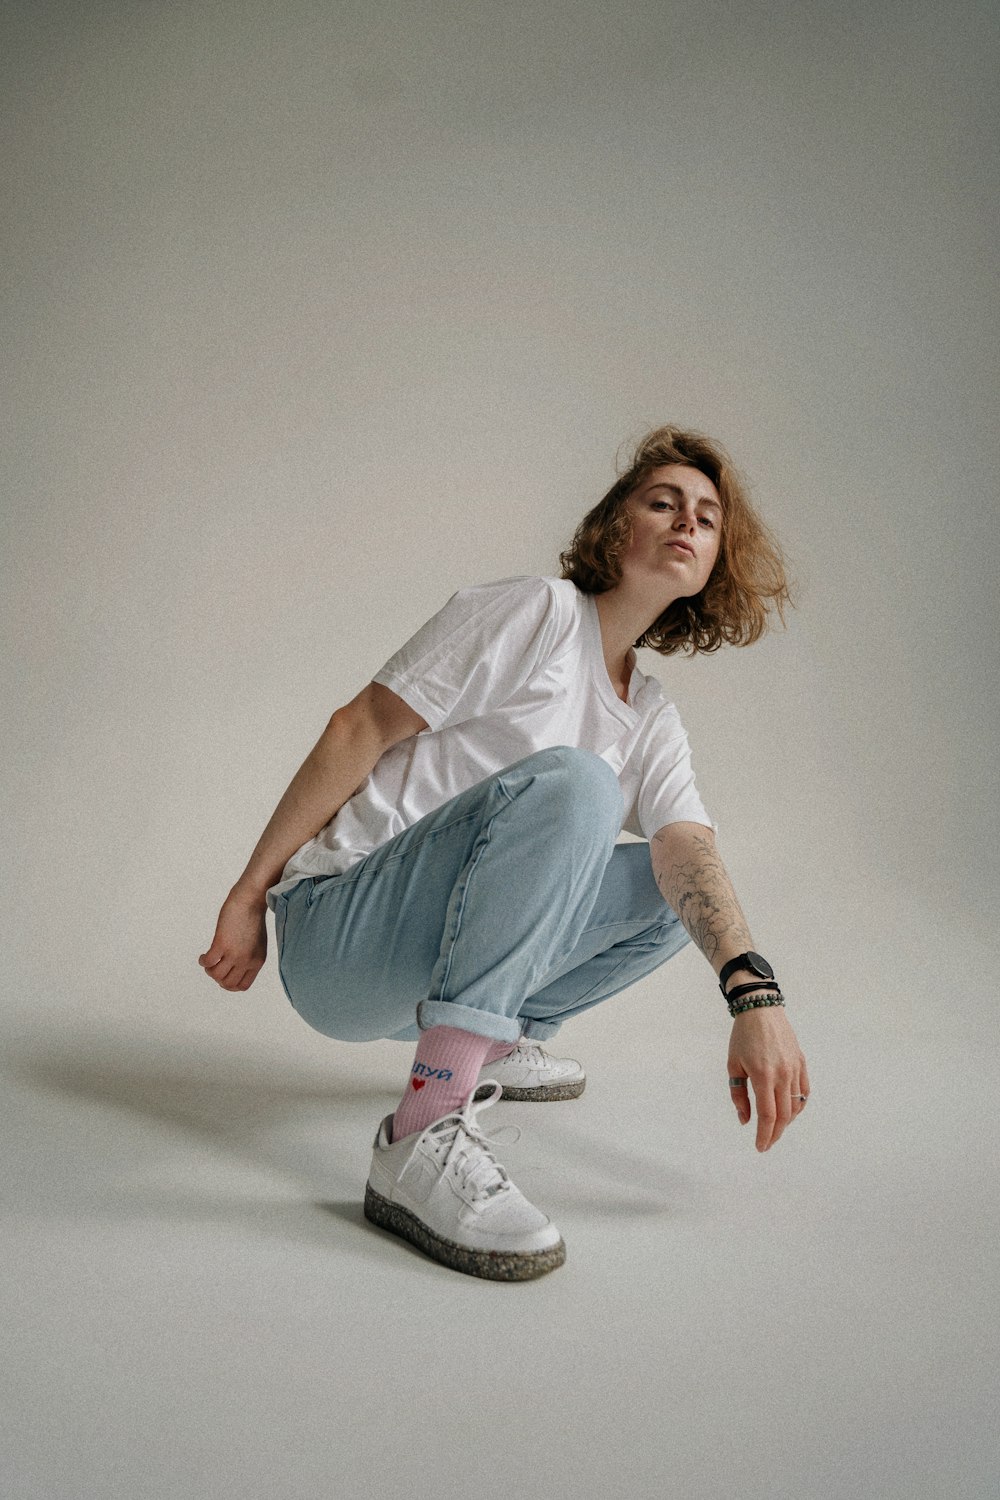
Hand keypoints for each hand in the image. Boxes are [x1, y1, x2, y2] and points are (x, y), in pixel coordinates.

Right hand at [198, 891, 267, 991]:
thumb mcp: (257, 944)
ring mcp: (235, 953)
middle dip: (218, 978)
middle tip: (214, 968)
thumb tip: (234, 967)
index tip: (224, 977)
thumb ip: (249, 957)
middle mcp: (247, 960)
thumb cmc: (252, 918)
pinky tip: (203, 956)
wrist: (250, 900)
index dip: (230, 985)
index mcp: (257, 961)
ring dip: (209, 970)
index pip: (243, 986)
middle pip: (227, 983)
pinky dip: (202, 961)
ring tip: (209, 960)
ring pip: (216, 975)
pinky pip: (208, 962)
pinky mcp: (222, 944)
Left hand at [726, 1006, 809, 1151]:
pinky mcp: (801, 1063)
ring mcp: (795, 1069)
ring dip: (786, 1122)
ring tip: (774, 1127)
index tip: (760, 1147)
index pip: (768, 1115)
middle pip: (784, 1115)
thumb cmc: (743, 1037)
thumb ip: (739, 1095)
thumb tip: (745, 1120)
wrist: (761, 1010)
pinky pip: (804, 1093)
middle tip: (767, 1143)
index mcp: (763, 1075)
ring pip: (796, 1106)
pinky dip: (797, 1106)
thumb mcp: (733, 1065)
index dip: (765, 1135)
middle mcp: (783, 1074)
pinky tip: (788, 1111)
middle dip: (775, 1134)